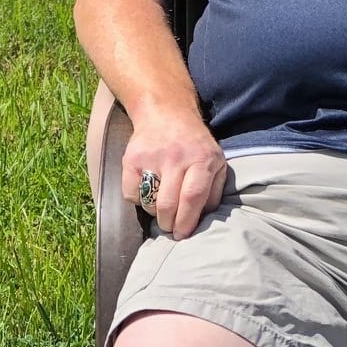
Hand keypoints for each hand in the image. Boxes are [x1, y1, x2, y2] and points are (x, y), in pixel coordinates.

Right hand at [122, 108, 227, 239]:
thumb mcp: (215, 160)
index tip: (183, 234)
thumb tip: (206, 219)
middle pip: (170, 204)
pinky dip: (139, 200)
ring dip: (156, 214)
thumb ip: (215, 189)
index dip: (187, 221)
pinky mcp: (132, 160)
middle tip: (170, 228)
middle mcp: (178, 157)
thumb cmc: (195, 144)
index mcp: (203, 158)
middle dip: (169, 224)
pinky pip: (132, 195)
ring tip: (162, 208)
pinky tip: (148, 190)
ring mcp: (153, 158)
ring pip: (150, 203)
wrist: (167, 113)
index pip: (194, 197)